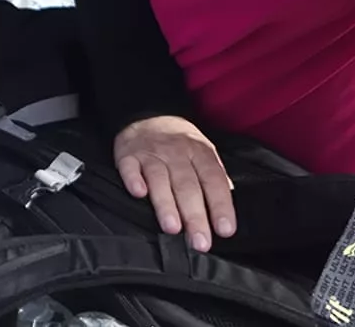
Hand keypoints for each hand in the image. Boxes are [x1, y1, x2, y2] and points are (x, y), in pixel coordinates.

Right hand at [113, 115, 236, 251]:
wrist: (148, 113)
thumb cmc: (180, 143)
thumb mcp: (204, 153)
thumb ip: (214, 179)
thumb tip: (225, 210)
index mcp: (200, 152)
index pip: (214, 180)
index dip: (220, 205)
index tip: (225, 229)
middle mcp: (177, 153)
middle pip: (187, 185)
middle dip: (195, 215)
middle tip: (200, 241)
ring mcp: (152, 153)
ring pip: (160, 178)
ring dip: (166, 203)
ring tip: (173, 228)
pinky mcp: (128, 154)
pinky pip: (130, 167)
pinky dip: (133, 179)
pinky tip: (138, 193)